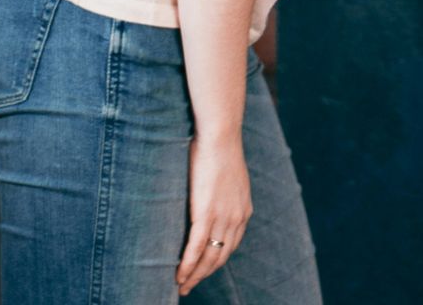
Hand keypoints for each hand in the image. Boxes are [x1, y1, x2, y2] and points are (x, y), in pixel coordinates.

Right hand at [177, 135, 252, 294]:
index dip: (216, 262)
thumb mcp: (228, 177)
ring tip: (181, 285)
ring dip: (194, 275)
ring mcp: (223, 217)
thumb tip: (211, 198)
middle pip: (220, 257)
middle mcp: (236, 218)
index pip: (230, 246)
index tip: (204, 271)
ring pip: (208, 256)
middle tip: (188, 286)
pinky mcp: (206, 213)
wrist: (220, 136)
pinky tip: (179, 275)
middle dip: (204, 274)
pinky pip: (196, 247)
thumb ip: (222, 194)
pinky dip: (187, 264)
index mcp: (243, 211)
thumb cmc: (219, 151)